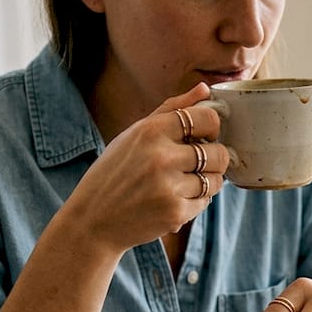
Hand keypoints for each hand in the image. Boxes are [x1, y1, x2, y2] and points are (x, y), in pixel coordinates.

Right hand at [61, 84, 230, 253]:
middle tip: (198, 164)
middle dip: (214, 158)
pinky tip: (172, 199)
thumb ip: (171, 109)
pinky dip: (195, 202)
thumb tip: (205, 89)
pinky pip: (204, 202)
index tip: (205, 135)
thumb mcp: (133, 134)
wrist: (92, 221)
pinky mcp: (175, 213)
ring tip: (182, 183)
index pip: (208, 118)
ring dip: (206, 182)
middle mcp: (162, 157)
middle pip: (218, 152)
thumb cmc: (112, 174)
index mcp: (151, 130)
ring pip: (215, 180)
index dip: (213, 127)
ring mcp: (169, 187)